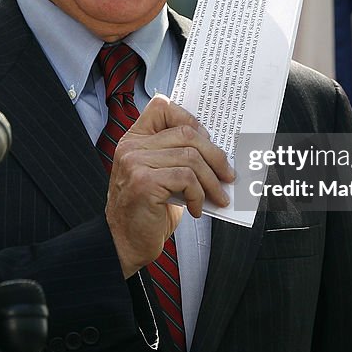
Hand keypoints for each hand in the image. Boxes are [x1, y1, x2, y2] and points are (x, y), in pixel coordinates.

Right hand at [105, 94, 234, 278]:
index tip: (208, 140)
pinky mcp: (143, 182)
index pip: (162, 107)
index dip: (189, 118)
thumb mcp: (162, 177)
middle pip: (186, 132)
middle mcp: (131, 147)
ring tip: (218, 196)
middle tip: (227, 175)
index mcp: (135, 140)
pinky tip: (196, 208)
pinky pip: (186, 178)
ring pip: (190, 157)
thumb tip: (217, 153)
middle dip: (214, 155)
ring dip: (211, 180)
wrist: (124, 244)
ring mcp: (135, 163)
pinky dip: (199, 194)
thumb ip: (179, 157)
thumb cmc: (147, 212)